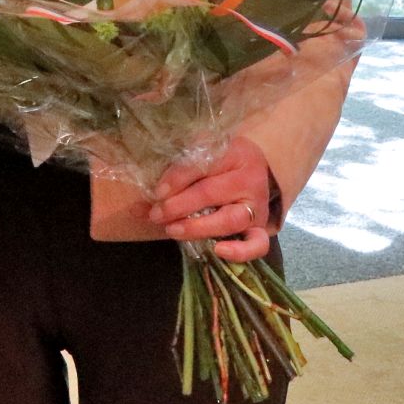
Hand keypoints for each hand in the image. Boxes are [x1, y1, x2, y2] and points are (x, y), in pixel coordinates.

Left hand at [148, 136, 274, 263]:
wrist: (256, 169)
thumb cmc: (221, 162)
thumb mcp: (203, 154)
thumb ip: (178, 171)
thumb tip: (143, 200)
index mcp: (234, 153)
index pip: (201, 164)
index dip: (176, 179)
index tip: (157, 192)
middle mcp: (248, 179)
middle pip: (210, 192)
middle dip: (178, 206)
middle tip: (156, 214)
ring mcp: (256, 205)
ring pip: (229, 220)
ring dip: (196, 227)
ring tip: (172, 230)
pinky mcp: (261, 228)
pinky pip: (257, 244)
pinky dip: (240, 251)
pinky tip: (218, 250)